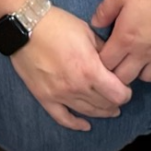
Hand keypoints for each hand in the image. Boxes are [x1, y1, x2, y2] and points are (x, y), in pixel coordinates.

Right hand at [11, 3, 133, 131]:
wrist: (25, 25)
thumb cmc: (57, 25)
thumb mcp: (88, 32)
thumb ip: (103, 51)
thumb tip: (113, 64)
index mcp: (90, 69)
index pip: (118, 94)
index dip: (126, 92)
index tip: (125, 87)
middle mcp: (77, 87)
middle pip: (105, 105)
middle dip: (115, 102)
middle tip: (117, 96)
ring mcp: (60, 95)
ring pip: (88, 112)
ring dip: (101, 112)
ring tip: (109, 110)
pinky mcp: (45, 98)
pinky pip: (63, 118)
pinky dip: (76, 124)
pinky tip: (85, 125)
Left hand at [92, 0, 150, 84]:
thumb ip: (104, 10)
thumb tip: (95, 23)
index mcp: (126, 38)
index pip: (107, 64)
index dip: (102, 60)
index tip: (104, 52)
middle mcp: (144, 51)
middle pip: (125, 77)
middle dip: (117, 70)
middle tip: (119, 57)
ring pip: (148, 77)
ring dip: (140, 70)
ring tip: (138, 56)